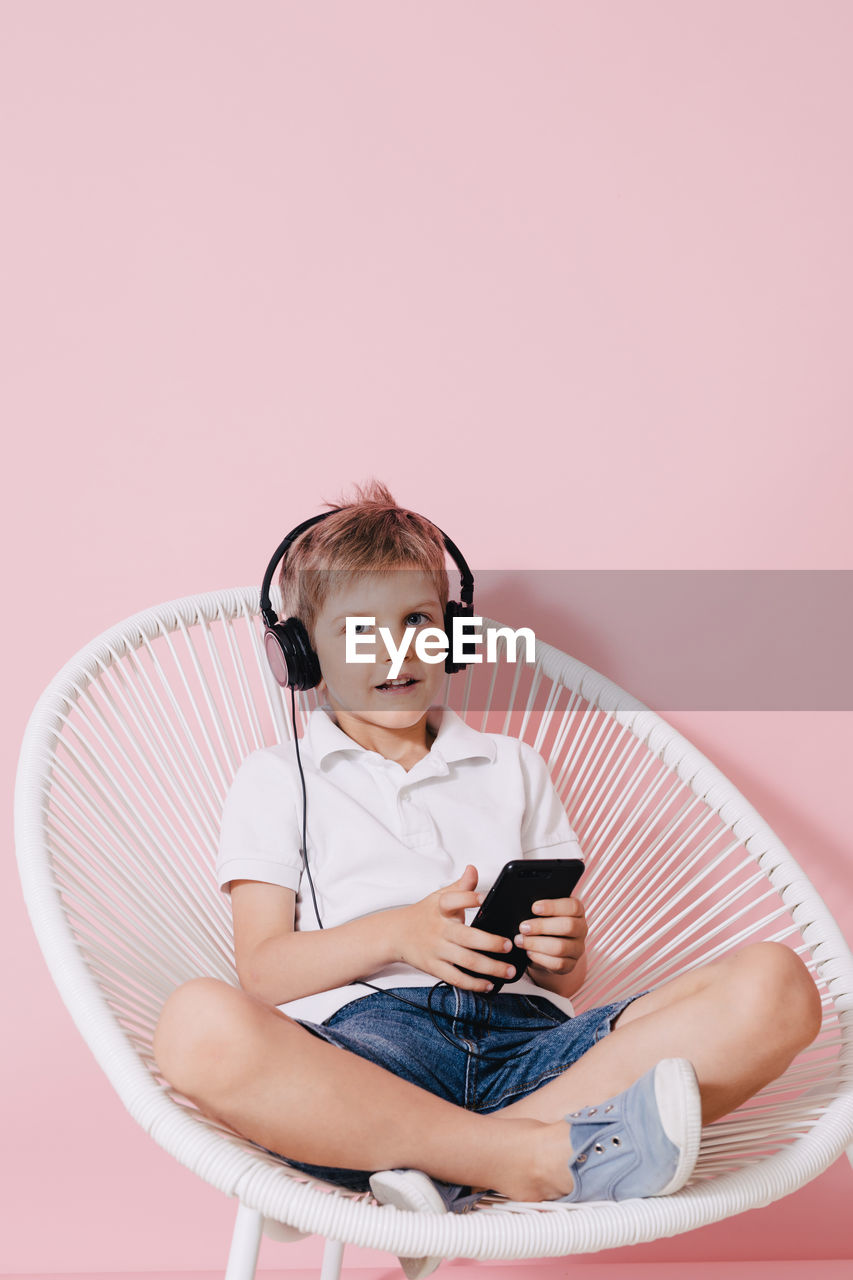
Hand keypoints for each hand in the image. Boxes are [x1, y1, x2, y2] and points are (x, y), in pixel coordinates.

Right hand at [394, 864, 517, 992]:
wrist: (396, 934)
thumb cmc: (424, 914)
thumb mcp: (440, 895)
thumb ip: (461, 885)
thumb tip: (473, 869)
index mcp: (441, 908)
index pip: (453, 900)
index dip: (468, 898)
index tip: (484, 898)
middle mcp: (440, 929)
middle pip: (467, 937)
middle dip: (490, 942)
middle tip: (508, 945)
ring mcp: (437, 950)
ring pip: (466, 961)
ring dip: (490, 968)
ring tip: (509, 970)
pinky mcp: (434, 967)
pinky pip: (455, 978)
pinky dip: (473, 984)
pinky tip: (489, 985)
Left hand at [514, 896, 587, 977]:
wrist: (546, 949)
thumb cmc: (543, 924)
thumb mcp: (544, 914)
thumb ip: (539, 910)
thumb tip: (524, 908)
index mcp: (578, 912)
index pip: (572, 907)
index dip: (553, 907)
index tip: (534, 908)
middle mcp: (581, 929)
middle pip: (568, 926)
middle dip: (542, 926)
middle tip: (523, 927)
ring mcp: (578, 948)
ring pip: (561, 947)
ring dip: (536, 944)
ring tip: (520, 940)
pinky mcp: (571, 965)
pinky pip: (557, 963)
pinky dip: (540, 957)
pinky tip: (528, 952)